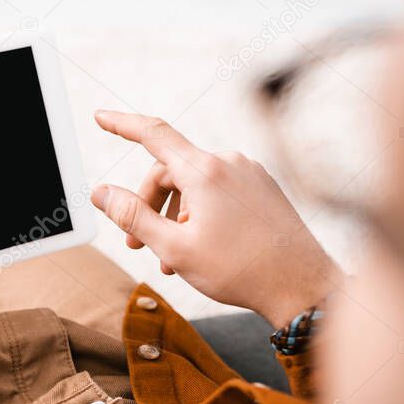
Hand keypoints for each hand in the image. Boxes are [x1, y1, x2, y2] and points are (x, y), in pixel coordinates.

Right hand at [91, 110, 340, 326]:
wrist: (303, 286)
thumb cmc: (240, 270)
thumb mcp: (174, 247)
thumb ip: (133, 216)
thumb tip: (101, 192)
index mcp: (205, 171)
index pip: (153, 134)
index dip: (121, 124)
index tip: (100, 117)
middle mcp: (229, 163)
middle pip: (170, 170)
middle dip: (148, 205)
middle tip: (136, 246)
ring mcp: (249, 174)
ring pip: (195, 185)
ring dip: (175, 217)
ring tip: (174, 259)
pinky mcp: (263, 189)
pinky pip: (219, 192)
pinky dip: (200, 215)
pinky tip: (202, 249)